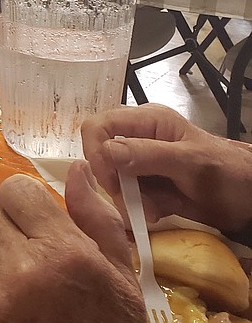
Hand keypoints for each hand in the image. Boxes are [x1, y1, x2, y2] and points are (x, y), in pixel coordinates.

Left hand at [0, 166, 143, 322]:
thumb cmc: (108, 322)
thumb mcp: (119, 275)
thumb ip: (96, 219)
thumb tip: (79, 169)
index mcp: (63, 250)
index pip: (14, 189)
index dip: (26, 209)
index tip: (39, 229)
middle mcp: (23, 268)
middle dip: (11, 243)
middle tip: (37, 275)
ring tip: (27, 304)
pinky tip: (10, 321)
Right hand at [81, 103, 251, 232]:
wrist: (251, 199)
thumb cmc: (228, 174)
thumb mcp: (191, 163)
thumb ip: (149, 155)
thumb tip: (107, 151)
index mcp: (147, 121)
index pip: (98, 126)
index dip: (95, 152)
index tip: (111, 182)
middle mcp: (138, 137)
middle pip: (101, 156)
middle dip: (116, 185)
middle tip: (137, 204)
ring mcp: (142, 161)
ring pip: (113, 181)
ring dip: (131, 201)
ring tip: (157, 211)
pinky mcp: (147, 183)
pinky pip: (128, 196)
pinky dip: (141, 209)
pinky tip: (161, 211)